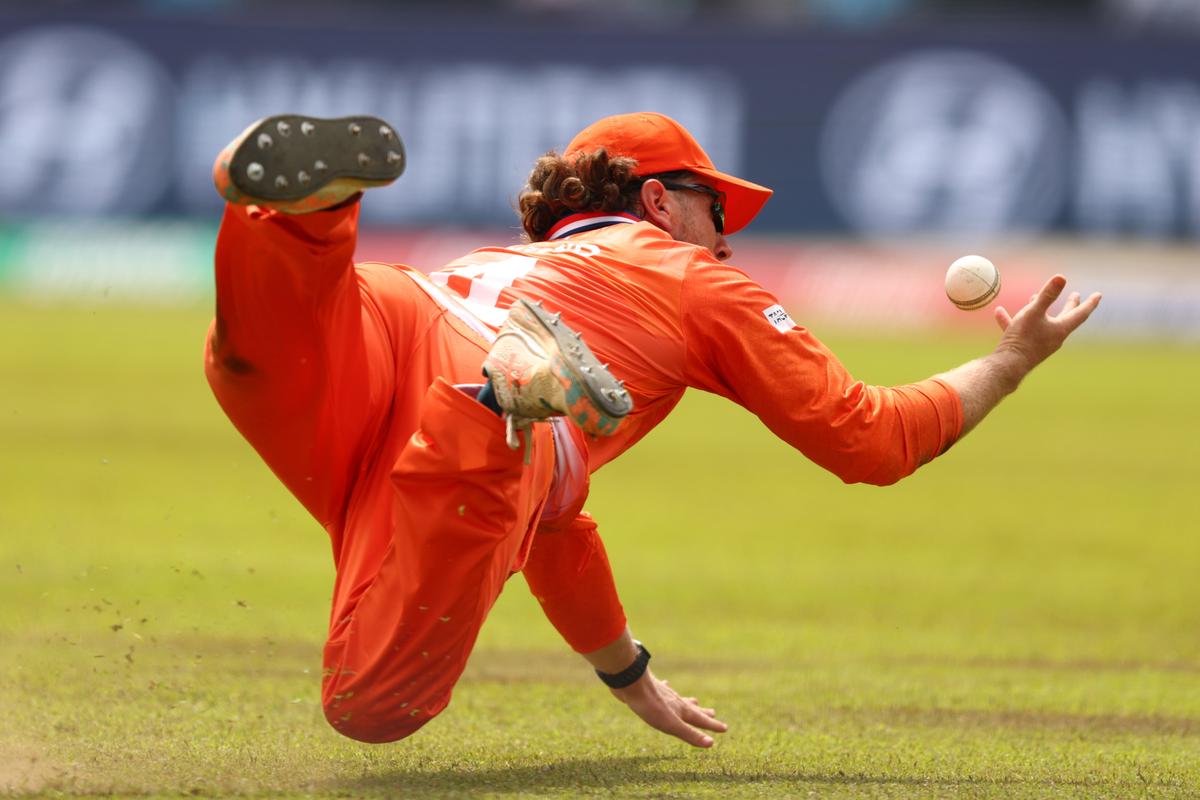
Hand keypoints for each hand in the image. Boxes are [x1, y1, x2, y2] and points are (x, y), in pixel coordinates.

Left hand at [608, 669, 727, 747]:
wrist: (631, 683)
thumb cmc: (651, 706)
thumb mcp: (671, 725)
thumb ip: (690, 734)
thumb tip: (711, 744)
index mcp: (681, 710)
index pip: (701, 720)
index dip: (713, 725)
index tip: (725, 728)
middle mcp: (675, 700)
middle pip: (692, 708)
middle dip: (702, 712)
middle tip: (713, 712)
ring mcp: (663, 693)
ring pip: (679, 698)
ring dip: (687, 701)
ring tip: (694, 700)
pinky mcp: (651, 689)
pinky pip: (664, 689)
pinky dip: (667, 688)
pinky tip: (666, 683)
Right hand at [993, 274, 1100, 373]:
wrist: (1007, 366)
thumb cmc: (1023, 339)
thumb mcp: (1034, 312)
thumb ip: (1047, 295)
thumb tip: (1061, 277)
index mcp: (1061, 329)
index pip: (1080, 313)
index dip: (1090, 302)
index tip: (1098, 295)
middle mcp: (1054, 337)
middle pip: (1065, 317)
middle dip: (1070, 305)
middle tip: (1076, 295)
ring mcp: (1041, 343)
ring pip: (1043, 322)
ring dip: (1040, 309)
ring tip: (1033, 297)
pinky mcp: (1027, 347)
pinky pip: (1023, 330)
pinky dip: (1014, 320)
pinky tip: (1000, 313)